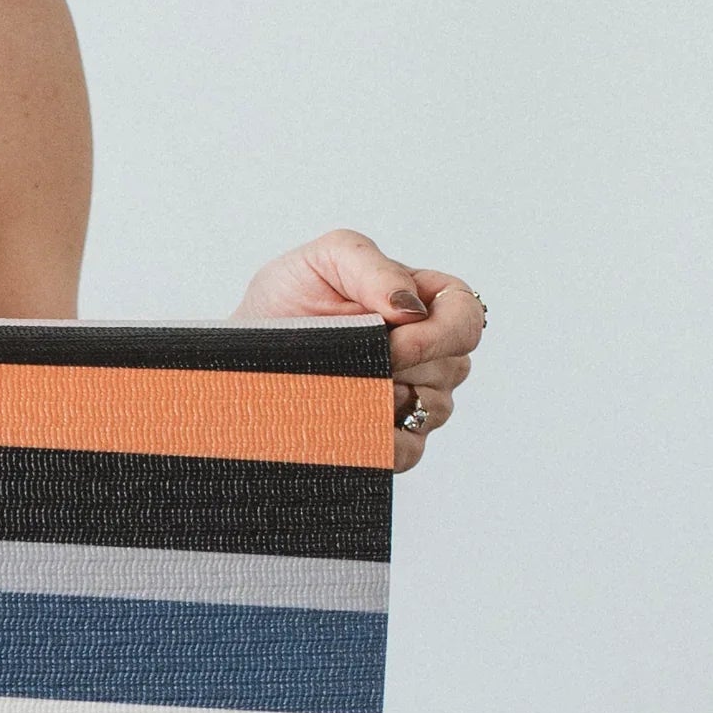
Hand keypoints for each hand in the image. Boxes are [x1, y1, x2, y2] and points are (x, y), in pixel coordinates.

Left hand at [238, 227, 484, 470]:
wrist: (245, 357)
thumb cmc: (287, 303)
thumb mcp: (324, 261)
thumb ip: (372, 267)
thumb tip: (410, 307)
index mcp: (424, 302)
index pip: (467, 318)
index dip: (440, 334)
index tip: (393, 342)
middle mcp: (430, 353)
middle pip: (453, 368)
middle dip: (403, 366)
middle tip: (354, 363)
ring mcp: (415, 399)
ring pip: (434, 410)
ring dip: (386, 400)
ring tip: (342, 387)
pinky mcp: (392, 440)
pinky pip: (409, 451)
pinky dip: (380, 443)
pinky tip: (349, 428)